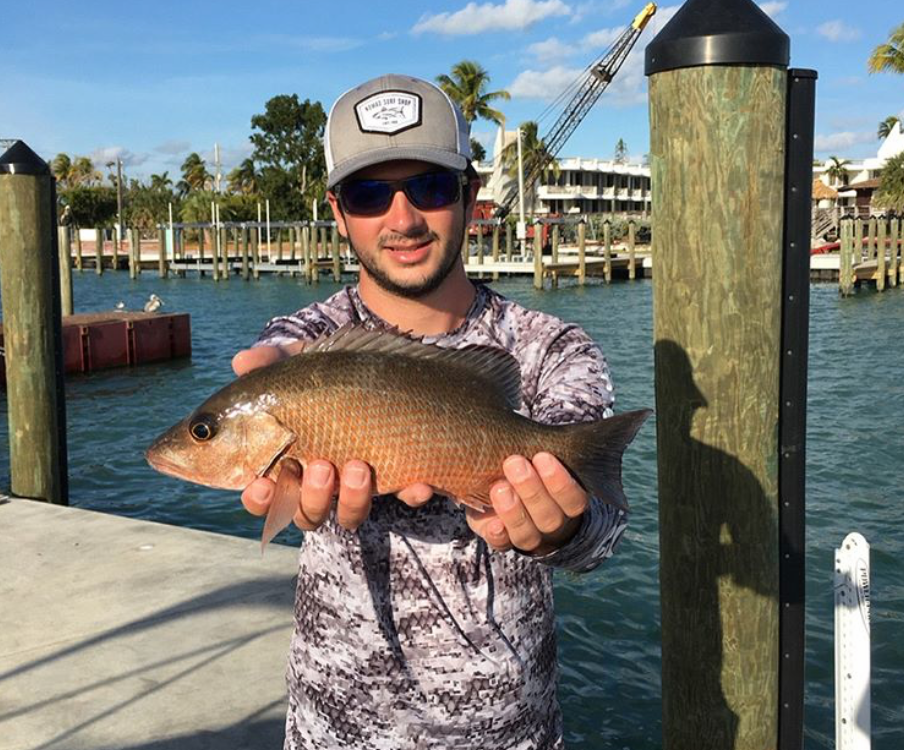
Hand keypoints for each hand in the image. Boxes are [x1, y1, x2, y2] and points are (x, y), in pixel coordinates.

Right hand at [233, 344, 435, 530]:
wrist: (390, 366)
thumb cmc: (330, 371)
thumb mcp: (303, 361)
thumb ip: (271, 361)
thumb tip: (242, 360)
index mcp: (289, 459)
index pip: (264, 495)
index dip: (259, 498)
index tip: (261, 485)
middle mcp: (323, 480)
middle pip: (306, 512)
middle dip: (312, 496)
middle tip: (321, 466)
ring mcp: (362, 482)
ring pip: (350, 514)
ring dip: (353, 498)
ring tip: (360, 466)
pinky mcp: (402, 474)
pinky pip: (407, 496)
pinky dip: (412, 493)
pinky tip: (419, 482)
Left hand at [466, 453, 587, 554]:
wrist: (506, 485)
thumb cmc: (529, 461)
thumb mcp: (540, 450)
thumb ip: (543, 443)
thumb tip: (553, 414)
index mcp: (569, 501)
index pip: (574, 499)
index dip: (561, 482)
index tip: (542, 455)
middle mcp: (552, 522)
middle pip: (550, 517)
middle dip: (532, 490)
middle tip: (514, 462)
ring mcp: (527, 535)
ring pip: (527, 533)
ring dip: (514, 510)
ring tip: (499, 486)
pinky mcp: (501, 539)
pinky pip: (501, 544)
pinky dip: (497, 534)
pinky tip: (492, 522)